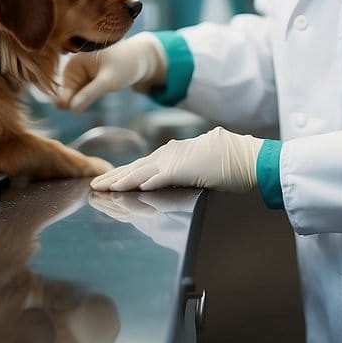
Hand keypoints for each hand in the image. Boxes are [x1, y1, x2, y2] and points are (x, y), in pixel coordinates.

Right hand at [55, 32, 166, 112]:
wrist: (143, 59)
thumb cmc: (126, 65)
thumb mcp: (108, 80)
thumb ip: (89, 94)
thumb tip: (71, 109)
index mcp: (73, 63)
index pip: (62, 91)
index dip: (69, 103)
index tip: (80, 108)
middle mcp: (73, 68)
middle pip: (67, 96)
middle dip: (78, 101)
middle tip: (98, 92)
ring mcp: (80, 74)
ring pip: (75, 97)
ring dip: (85, 100)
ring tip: (103, 86)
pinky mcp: (87, 80)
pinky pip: (83, 95)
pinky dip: (90, 97)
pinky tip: (102, 88)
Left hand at [90, 127, 262, 192]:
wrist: (248, 157)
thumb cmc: (229, 163)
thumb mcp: (199, 169)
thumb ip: (180, 174)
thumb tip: (167, 183)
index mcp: (173, 154)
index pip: (142, 167)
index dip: (123, 175)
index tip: (107, 182)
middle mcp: (170, 154)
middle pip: (135, 168)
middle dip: (113, 177)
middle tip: (94, 185)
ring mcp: (175, 160)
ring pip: (140, 171)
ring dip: (120, 180)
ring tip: (103, 188)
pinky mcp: (183, 168)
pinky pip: (159, 177)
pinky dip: (143, 181)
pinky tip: (129, 187)